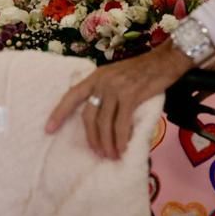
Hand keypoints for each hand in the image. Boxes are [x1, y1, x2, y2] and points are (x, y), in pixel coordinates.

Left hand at [46, 44, 191, 158]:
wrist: (166, 61)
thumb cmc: (142, 71)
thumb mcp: (116, 75)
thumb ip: (105, 90)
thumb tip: (99, 116)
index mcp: (95, 77)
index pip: (71, 96)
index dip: (58, 113)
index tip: (48, 129)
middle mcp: (101, 82)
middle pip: (88, 116)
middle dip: (91, 138)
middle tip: (98, 153)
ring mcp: (115, 88)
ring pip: (104, 123)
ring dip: (107, 143)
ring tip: (111, 155)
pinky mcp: (130, 96)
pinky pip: (121, 123)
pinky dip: (121, 139)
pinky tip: (122, 148)